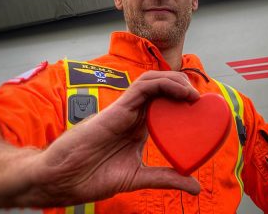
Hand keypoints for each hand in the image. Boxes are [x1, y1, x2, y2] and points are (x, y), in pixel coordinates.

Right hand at [17, 70, 201, 206]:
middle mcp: (133, 115)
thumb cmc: (91, 176)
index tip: (205, 111)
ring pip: (153, 81)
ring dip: (176, 81)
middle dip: (184, 86)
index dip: (183, 101)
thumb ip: (166, 178)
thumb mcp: (138, 177)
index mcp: (138, 128)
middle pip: (161, 88)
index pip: (164, 104)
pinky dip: (164, 84)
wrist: (62, 179)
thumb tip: (195, 186)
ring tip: (195, 94)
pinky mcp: (118, 108)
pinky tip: (181, 93)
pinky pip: (142, 87)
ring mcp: (125, 109)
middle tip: (203, 100)